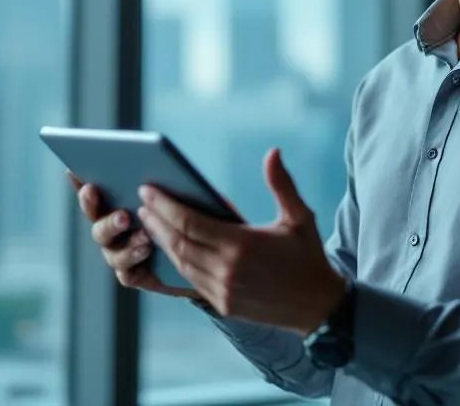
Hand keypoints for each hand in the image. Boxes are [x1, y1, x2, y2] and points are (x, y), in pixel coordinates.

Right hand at [69, 171, 198, 299]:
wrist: (202, 254)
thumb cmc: (188, 216)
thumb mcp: (177, 193)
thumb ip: (158, 183)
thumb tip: (147, 167)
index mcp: (117, 206)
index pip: (92, 193)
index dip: (79, 182)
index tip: (73, 169)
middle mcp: (112, 231)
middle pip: (95, 219)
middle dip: (92, 205)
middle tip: (95, 190)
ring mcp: (120, 254)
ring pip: (109, 248)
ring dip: (118, 234)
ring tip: (137, 227)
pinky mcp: (134, 276)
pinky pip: (126, 272)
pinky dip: (133, 258)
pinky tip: (147, 248)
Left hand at [137, 148, 345, 333]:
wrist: (318, 306)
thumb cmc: (307, 256)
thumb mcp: (300, 217)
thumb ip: (282, 185)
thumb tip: (273, 152)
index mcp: (243, 245)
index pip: (190, 222)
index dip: (165, 206)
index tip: (148, 190)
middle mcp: (228, 270)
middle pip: (179, 242)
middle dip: (156, 220)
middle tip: (141, 202)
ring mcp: (223, 290)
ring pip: (181, 262)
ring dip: (162, 241)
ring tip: (149, 221)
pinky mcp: (223, 305)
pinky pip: (191, 280)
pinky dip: (176, 261)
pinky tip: (169, 246)